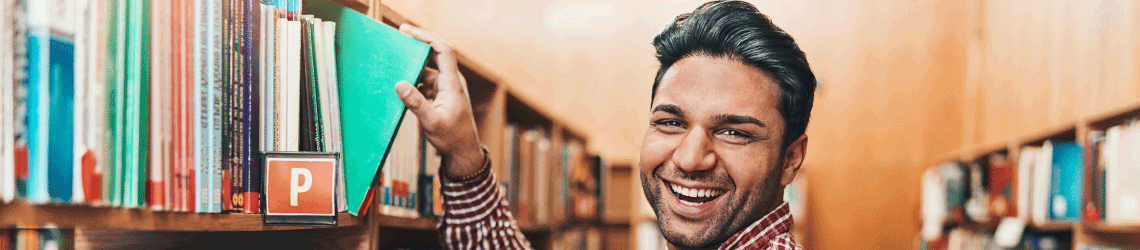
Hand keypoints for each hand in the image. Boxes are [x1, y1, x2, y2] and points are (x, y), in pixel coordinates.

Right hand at [394, 24, 485, 176]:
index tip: (408, 31)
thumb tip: (399, 84)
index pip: (442, 50)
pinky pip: (425, 82)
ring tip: (393, 68)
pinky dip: (413, 83)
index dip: (426, 37)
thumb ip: (415, 103)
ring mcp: (446, 87)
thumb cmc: (452, 138)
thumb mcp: (431, 122)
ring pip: (426, 71)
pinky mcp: (440, 94)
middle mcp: (450, 81)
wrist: (462, 151)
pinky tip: (401, 88)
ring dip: (412, 70)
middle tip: (396, 40)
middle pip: (434, 55)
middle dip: (416, 48)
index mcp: (452, 83)